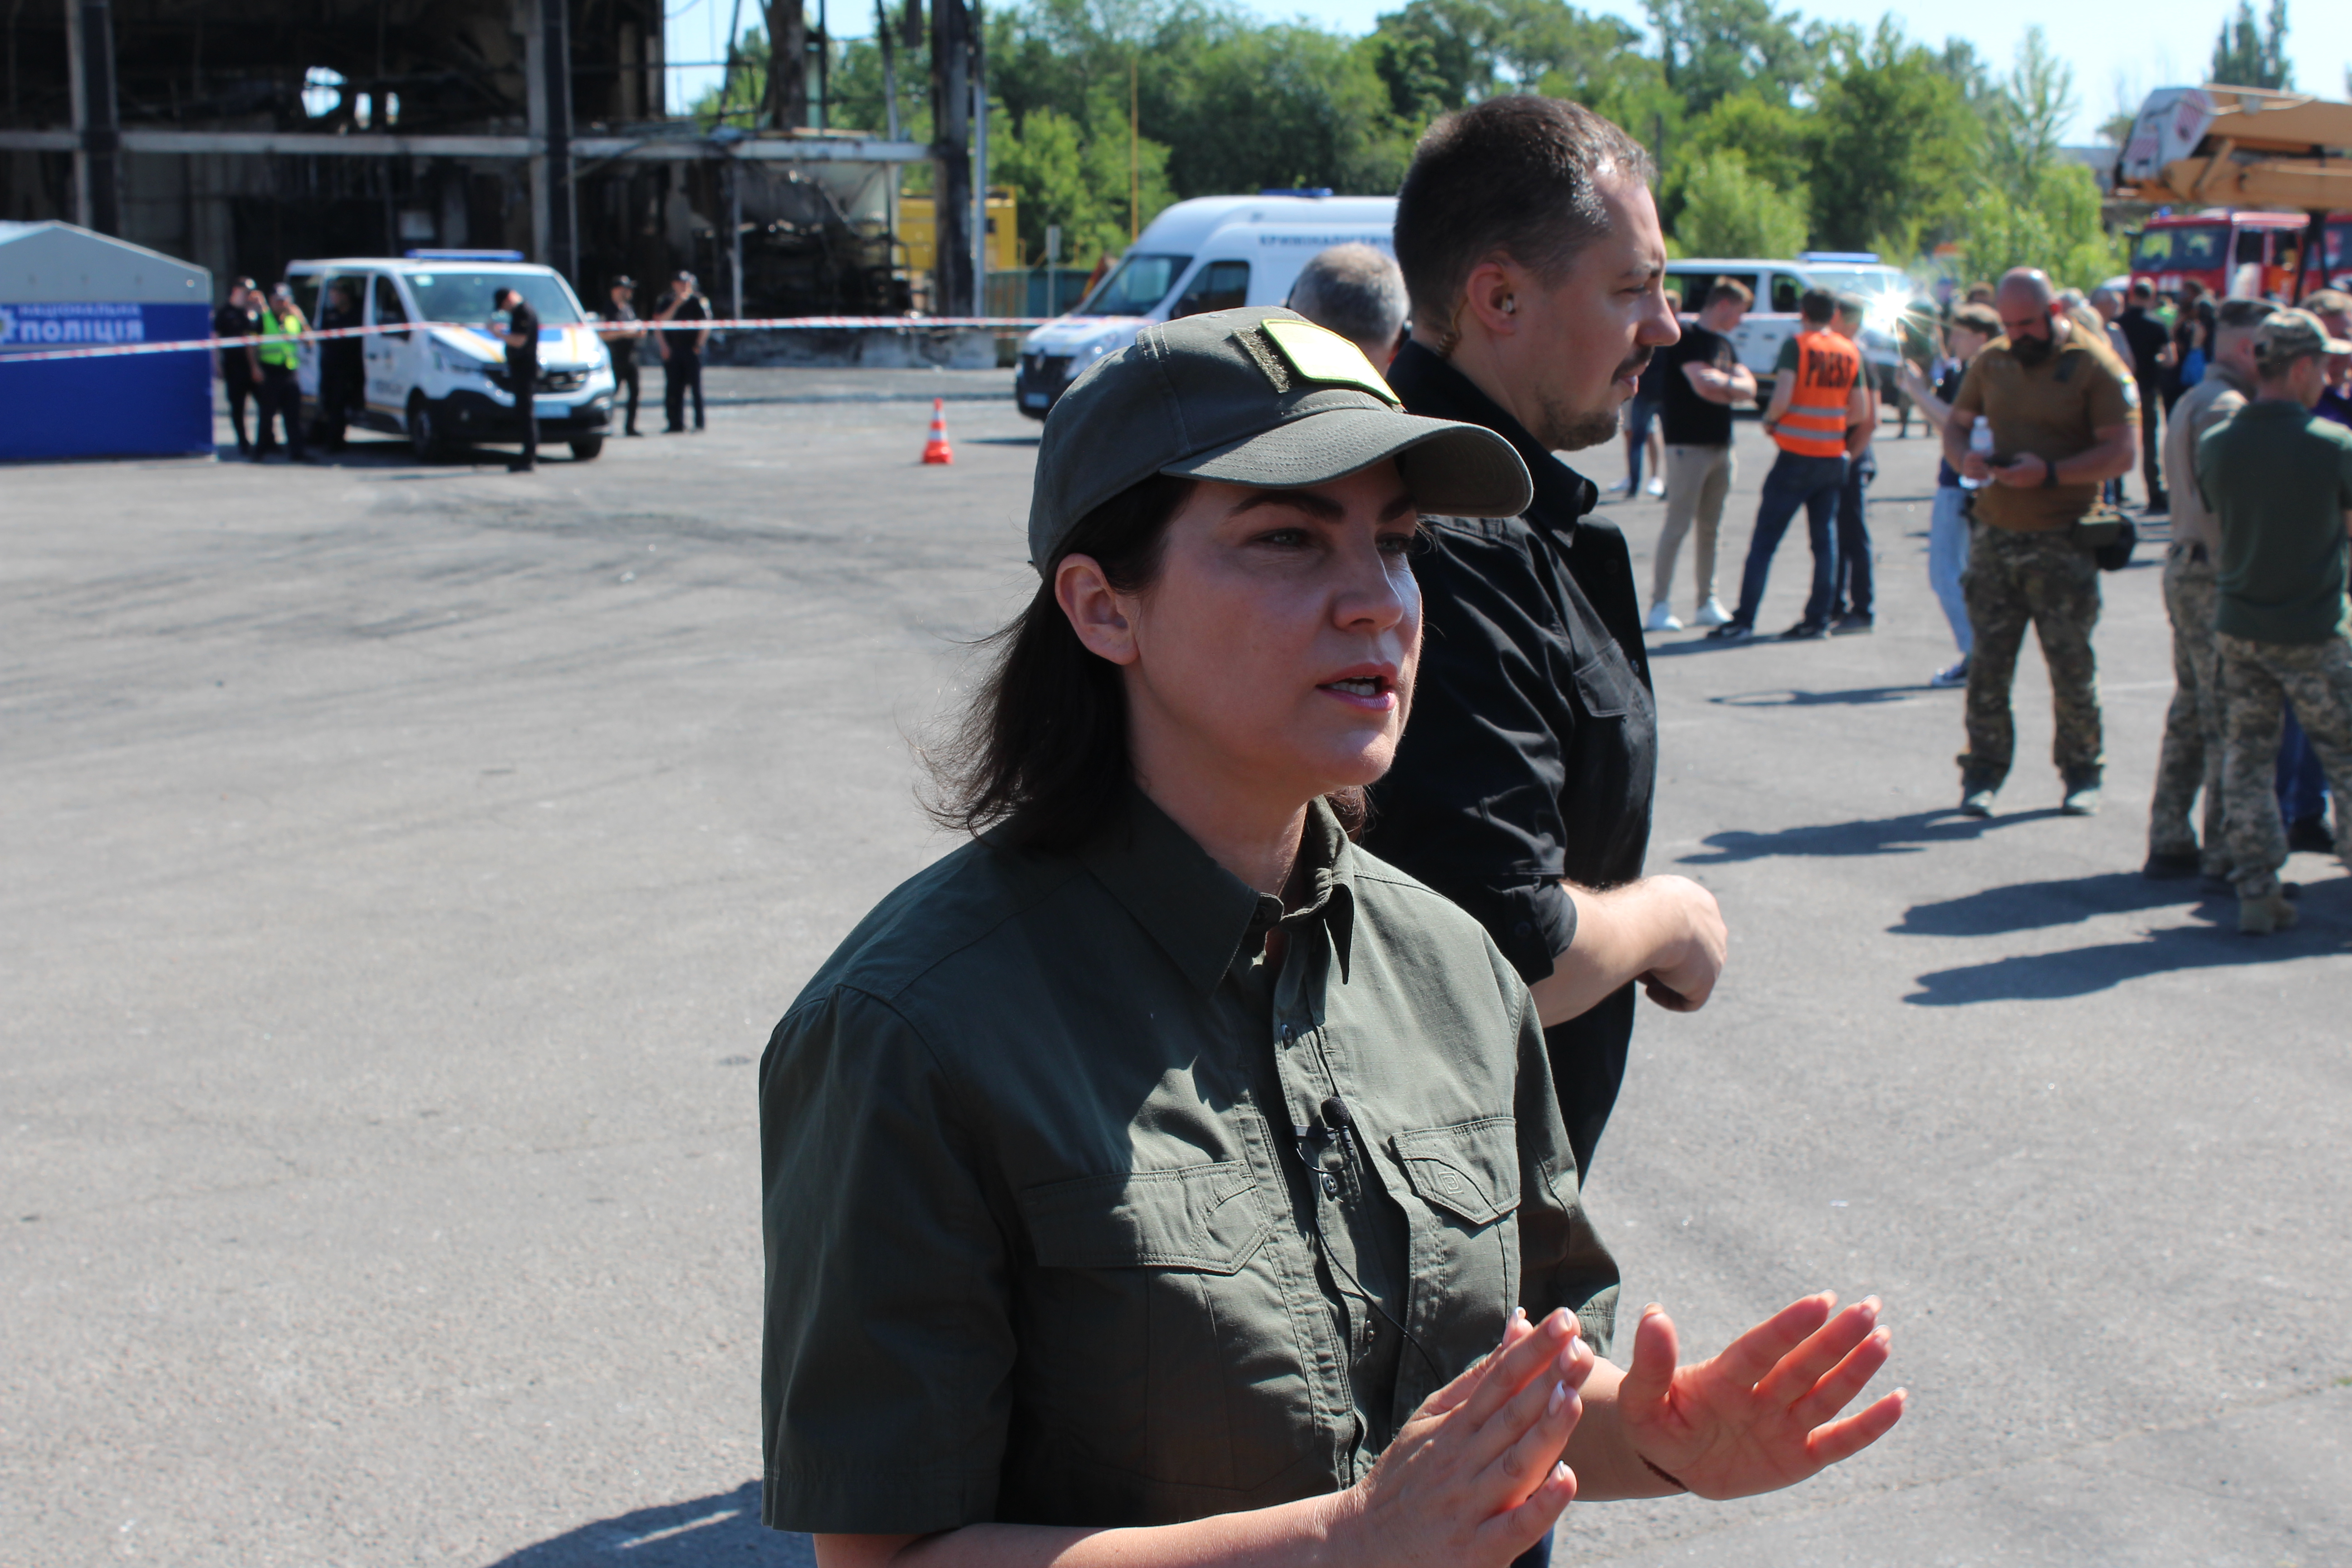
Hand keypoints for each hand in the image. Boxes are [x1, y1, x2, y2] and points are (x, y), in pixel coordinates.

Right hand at [1325, 1308, 1592, 1567]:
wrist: (1365, 1544)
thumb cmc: (1409, 1475)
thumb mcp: (1432, 1418)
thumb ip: (1479, 1376)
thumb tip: (1518, 1323)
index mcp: (1455, 1427)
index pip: (1498, 1380)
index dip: (1532, 1350)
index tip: (1565, 1319)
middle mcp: (1463, 1460)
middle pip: (1510, 1416)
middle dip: (1547, 1380)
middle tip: (1581, 1348)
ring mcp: (1471, 1505)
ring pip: (1515, 1465)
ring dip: (1545, 1432)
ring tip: (1573, 1397)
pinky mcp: (1478, 1549)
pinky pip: (1515, 1526)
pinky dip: (1540, 1505)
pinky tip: (1567, 1479)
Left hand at [1616, 1295, 1903, 1500]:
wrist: (1672, 1461)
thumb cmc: (1657, 1422)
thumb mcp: (1642, 1399)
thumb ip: (1652, 1362)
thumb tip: (1654, 1312)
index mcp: (1726, 1377)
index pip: (1761, 1348)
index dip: (1789, 1327)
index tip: (1820, 1301)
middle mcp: (1763, 1394)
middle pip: (1803, 1364)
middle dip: (1836, 1338)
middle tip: (1870, 1306)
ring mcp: (1784, 1424)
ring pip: (1826, 1395)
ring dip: (1856, 1369)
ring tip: (1884, 1338)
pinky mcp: (1800, 1457)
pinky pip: (1839, 1441)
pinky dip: (1869, 1426)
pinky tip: (1899, 1400)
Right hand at [1635, 875, 1724, 1012]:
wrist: (1651, 921)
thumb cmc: (1638, 907)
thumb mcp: (1643, 902)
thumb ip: (1650, 915)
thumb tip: (1639, 932)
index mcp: (1700, 902)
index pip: (1687, 926)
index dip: (1663, 938)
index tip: (1642, 944)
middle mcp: (1715, 927)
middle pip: (1691, 952)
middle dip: (1667, 961)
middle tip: (1640, 963)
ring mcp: (1716, 956)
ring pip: (1689, 975)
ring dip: (1664, 978)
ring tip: (1640, 974)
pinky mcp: (1707, 981)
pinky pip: (1689, 1000)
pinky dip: (1667, 998)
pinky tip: (1649, 990)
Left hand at [1989, 453, 2049, 488]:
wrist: (2046, 474)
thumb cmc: (2036, 463)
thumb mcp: (2025, 456)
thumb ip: (2015, 457)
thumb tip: (2009, 460)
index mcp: (2016, 472)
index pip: (2002, 473)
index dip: (1995, 470)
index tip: (1992, 465)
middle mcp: (2015, 479)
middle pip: (2001, 478)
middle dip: (1995, 473)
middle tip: (1991, 467)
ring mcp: (2017, 484)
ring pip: (2004, 482)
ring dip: (1999, 477)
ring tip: (1996, 471)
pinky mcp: (2019, 486)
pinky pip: (2008, 483)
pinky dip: (2004, 479)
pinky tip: (2003, 475)